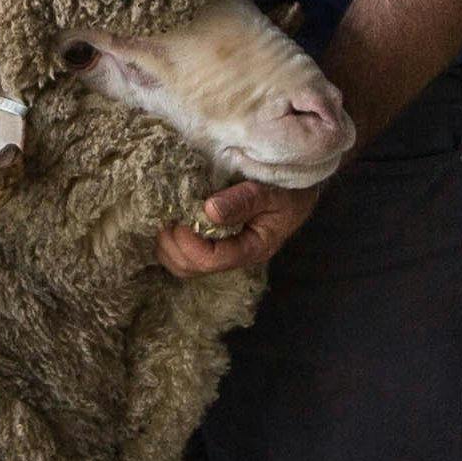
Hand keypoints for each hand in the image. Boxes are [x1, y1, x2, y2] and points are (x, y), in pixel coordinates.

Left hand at [158, 175, 319, 278]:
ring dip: (166, 244)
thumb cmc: (288, 192)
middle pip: (191, 268)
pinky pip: (181, 254)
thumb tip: (209, 210)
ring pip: (182, 265)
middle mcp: (233, 257)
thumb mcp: (272, 192)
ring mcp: (221, 253)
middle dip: (173, 244)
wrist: (295, 192)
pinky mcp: (212, 244)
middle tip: (167, 216)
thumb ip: (244, 201)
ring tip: (166, 218)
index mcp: (251, 249)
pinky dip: (169, 240)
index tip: (181, 218)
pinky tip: (169, 221)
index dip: (190, 242)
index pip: (212, 259)